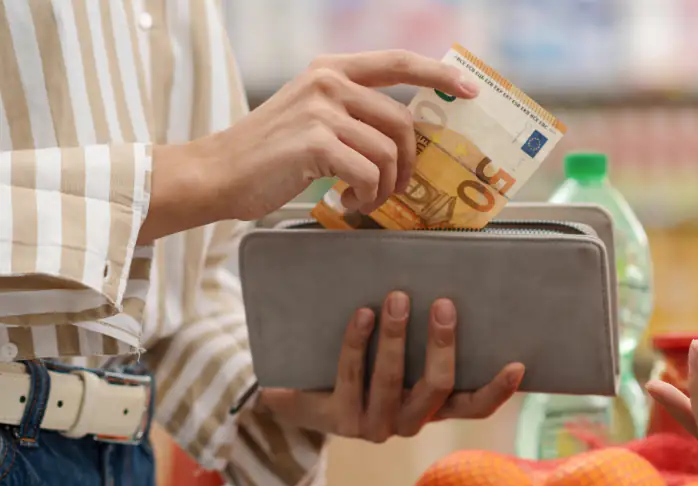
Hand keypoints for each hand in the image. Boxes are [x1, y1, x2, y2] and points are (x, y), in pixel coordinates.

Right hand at [142, 50, 479, 241]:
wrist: (217, 174)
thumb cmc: (269, 156)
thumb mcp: (312, 118)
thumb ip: (353, 114)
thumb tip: (406, 137)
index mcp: (330, 70)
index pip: (398, 63)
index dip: (439, 74)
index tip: (470, 89)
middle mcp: (328, 82)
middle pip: (403, 123)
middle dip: (407, 164)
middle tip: (390, 188)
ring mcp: (321, 109)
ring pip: (390, 152)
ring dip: (386, 186)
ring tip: (363, 197)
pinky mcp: (315, 141)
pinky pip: (370, 173)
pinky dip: (367, 195)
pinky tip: (346, 199)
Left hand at [257, 293, 523, 441]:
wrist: (302, 397)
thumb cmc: (362, 367)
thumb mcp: (399, 357)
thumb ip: (425, 339)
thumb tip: (451, 284)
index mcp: (431, 409)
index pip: (473, 407)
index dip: (497, 391)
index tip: (517, 364)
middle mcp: (408, 423)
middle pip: (436, 388)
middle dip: (442, 344)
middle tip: (444, 304)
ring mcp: (374, 425)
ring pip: (392, 380)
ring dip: (396, 336)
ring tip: (396, 298)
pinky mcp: (340, 419)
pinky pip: (352, 375)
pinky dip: (358, 342)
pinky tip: (363, 314)